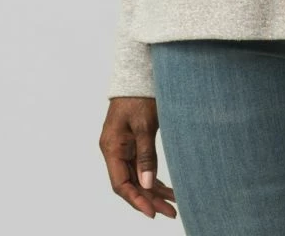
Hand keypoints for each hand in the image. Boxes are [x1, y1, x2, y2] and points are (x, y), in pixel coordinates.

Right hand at [99, 96, 178, 219]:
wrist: (139, 72)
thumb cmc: (139, 95)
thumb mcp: (144, 124)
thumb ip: (145, 155)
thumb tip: (148, 184)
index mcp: (111, 147)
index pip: (121, 184)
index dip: (137, 200)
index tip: (153, 212)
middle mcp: (115, 150)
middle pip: (131, 183)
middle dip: (150, 199)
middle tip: (171, 212)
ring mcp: (124, 147)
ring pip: (138, 176)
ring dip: (154, 190)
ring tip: (173, 203)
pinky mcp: (133, 142)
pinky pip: (142, 165)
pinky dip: (153, 176)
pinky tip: (166, 187)